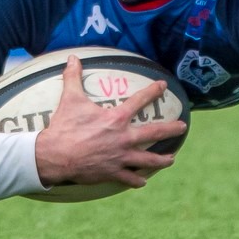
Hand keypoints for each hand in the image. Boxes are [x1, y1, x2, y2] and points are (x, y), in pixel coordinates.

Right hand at [34, 54, 186, 189]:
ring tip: (171, 159)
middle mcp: (123, 138)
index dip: (153, 91)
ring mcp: (120, 157)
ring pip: (148, 160)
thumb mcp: (70, 98)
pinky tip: (143, 181)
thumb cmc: (64, 126)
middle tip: (182, 127)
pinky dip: (138, 180)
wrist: (55, 156)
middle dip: (170, 129)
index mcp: (116, 119)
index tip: (164, 86)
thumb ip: (73, 77)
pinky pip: (130, 178)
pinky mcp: (112, 173)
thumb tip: (71, 57)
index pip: (140, 101)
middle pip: (154, 133)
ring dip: (161, 160)